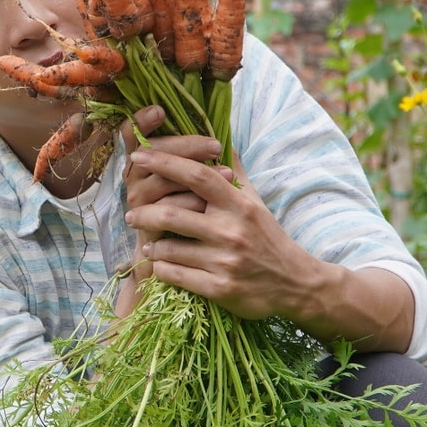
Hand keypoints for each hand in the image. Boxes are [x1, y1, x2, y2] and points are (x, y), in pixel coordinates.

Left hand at [119, 124, 318, 321]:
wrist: (294, 284)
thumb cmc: (268, 237)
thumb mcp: (255, 202)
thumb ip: (234, 172)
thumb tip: (219, 137)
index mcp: (239, 204)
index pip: (197, 175)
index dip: (164, 162)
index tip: (138, 157)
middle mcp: (231, 230)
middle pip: (171, 214)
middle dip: (143, 214)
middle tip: (132, 214)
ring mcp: (225, 261)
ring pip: (169, 248)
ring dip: (153, 246)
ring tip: (149, 244)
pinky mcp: (221, 289)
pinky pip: (176, 275)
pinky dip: (162, 268)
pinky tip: (161, 264)